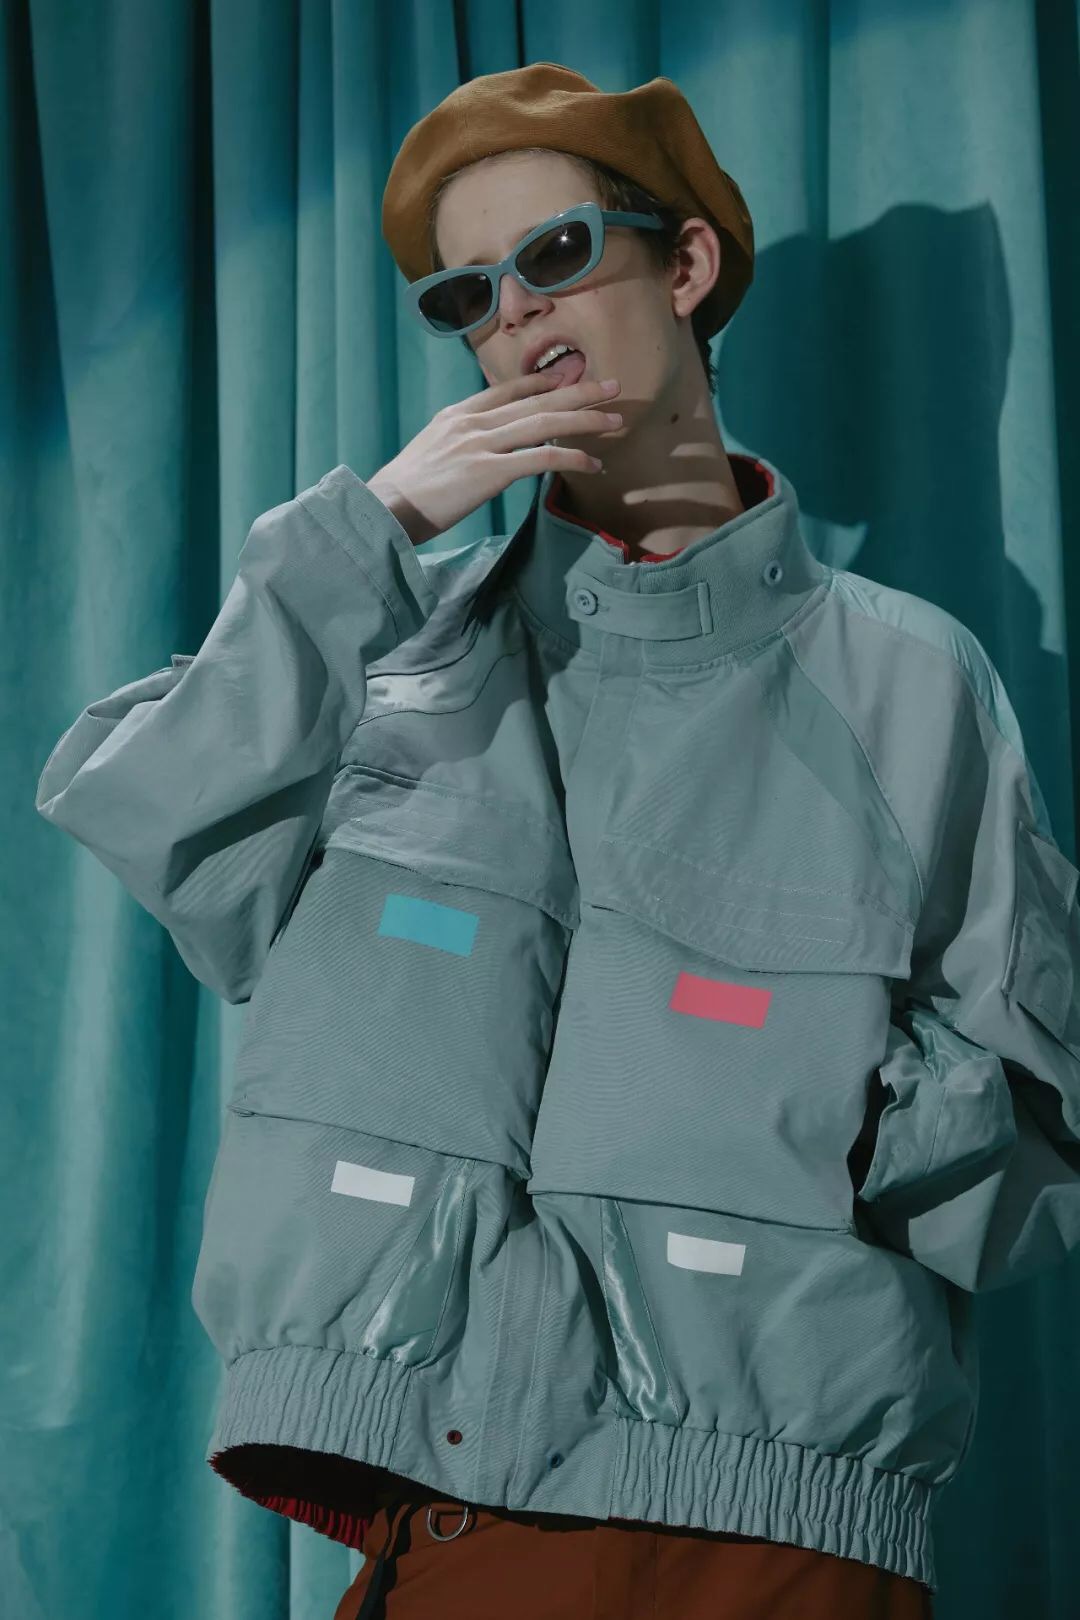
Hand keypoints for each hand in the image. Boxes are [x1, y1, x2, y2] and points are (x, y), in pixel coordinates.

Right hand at [366, 371, 622, 544]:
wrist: (383, 509)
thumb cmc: (405, 494)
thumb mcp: (430, 454)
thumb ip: (458, 443)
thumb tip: (481, 451)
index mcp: (457, 415)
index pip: (508, 390)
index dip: (544, 382)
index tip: (570, 377)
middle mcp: (471, 422)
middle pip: (535, 400)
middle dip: (578, 391)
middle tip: (613, 386)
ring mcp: (480, 444)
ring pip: (544, 423)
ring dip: (585, 420)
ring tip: (615, 419)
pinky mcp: (488, 472)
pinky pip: (540, 458)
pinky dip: (571, 457)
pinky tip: (592, 463)